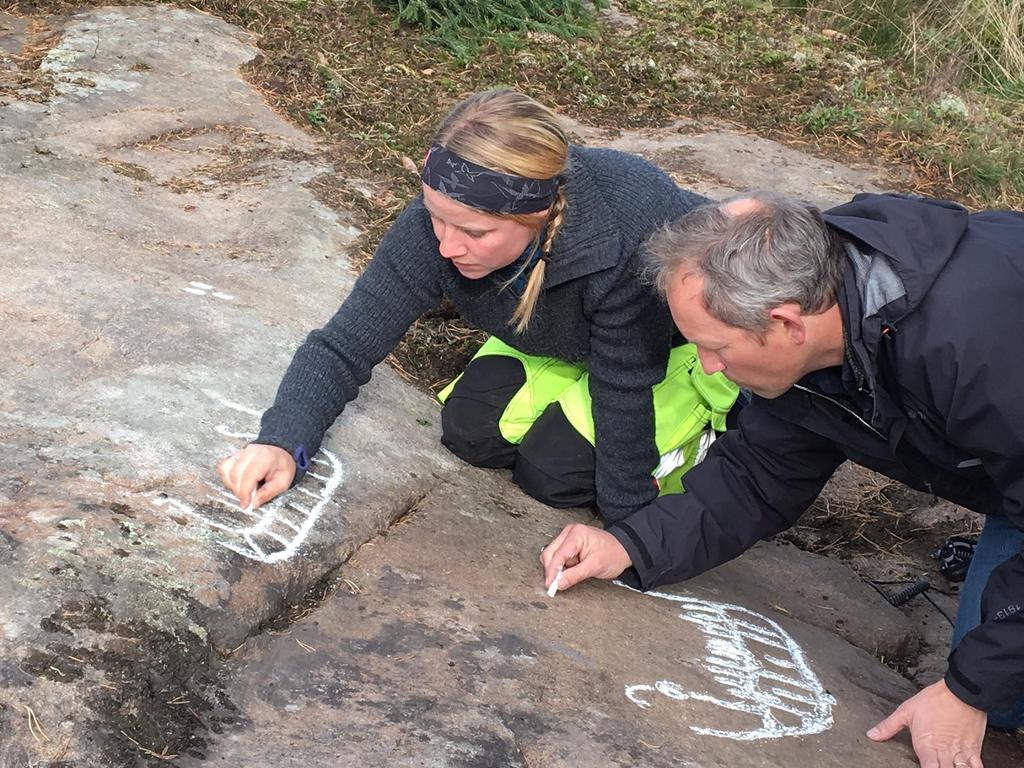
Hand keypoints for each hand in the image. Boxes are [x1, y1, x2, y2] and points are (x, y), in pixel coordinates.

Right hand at [217, 443, 295, 508]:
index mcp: (265, 458)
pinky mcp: (236, 454)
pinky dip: (227, 477)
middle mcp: (251, 452)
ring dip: (232, 485)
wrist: (282, 453)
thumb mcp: (283, 482)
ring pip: (226, 470)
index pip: (248, 477)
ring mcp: (242, 452)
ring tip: (244, 490)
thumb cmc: (283, 466)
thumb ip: (268, 493)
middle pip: (235, 475)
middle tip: (247, 500)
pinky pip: (224, 466)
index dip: (244, 494)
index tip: (246, 505)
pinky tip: (237, 482)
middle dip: (239, 491)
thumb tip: (253, 504)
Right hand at [539, 523, 632, 593]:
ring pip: (552, 555)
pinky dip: (562, 565)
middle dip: (553, 570)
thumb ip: (574, 575)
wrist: (623, 550)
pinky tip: (572, 568)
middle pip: (549, 553)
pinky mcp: (569, 542)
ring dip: (558, 568)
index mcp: (576, 534)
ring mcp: (568, 536)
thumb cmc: (613, 554)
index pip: (557, 555)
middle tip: (558, 584)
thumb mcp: (595, 567)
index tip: (550, 586)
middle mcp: (569, 532)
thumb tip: (559, 583)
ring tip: (573, 572)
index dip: (552, 572)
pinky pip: (558, 555)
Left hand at [868, 679, 986, 767]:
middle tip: (936, 767)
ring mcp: (960, 752)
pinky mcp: (974, 749)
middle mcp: (944, 752)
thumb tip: (871, 735)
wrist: (962, 691)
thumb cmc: (934, 700)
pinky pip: (977, 767)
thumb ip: (888, 726)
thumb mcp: (906, 711)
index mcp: (926, 746)